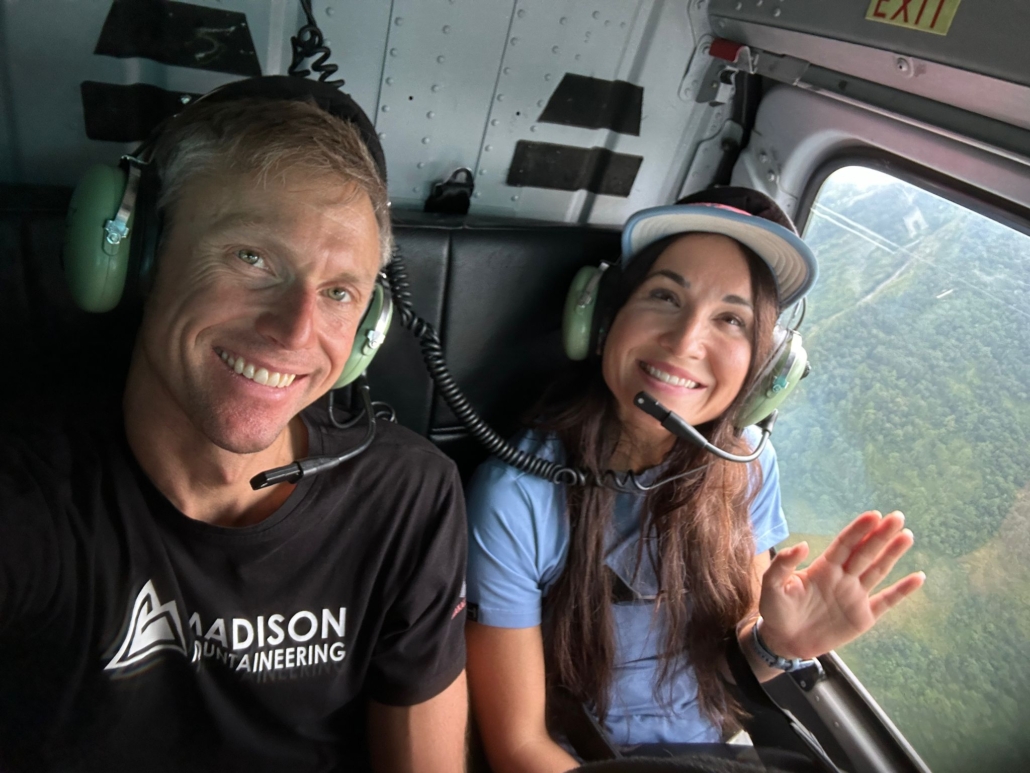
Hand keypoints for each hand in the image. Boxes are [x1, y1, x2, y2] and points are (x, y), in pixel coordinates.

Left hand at [757, 511, 924, 659]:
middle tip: (897, 517)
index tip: (874, 515)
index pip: (845, 544)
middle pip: (865, 553)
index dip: (858, 530)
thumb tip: (802, 545)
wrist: (783, 641)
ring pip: (878, 570)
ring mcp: (855, 596)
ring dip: (893, 554)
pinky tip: (919, 577)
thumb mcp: (773, 586)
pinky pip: (887, 601)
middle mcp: (843, 577)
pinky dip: (903, 590)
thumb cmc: (776, 610)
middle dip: (881, 535)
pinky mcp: (863, 617)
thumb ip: (783, 564)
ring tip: (907, 535)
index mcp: (823, 568)